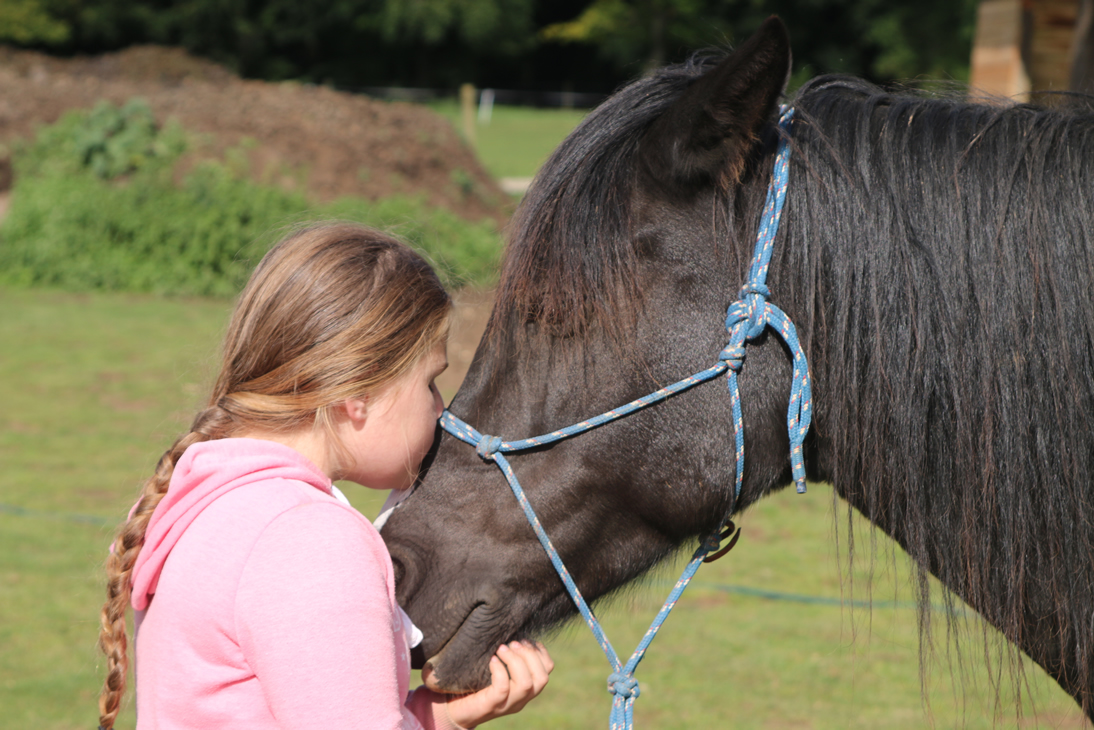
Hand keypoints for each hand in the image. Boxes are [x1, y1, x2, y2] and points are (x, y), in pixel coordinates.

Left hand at [434, 641, 553, 727]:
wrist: (453, 709)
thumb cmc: (473, 683)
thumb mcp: (495, 668)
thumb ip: (507, 655)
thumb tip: (511, 629)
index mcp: (525, 689)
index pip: (547, 671)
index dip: (541, 651)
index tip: (526, 639)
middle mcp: (520, 699)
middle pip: (541, 678)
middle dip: (530, 655)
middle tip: (511, 643)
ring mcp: (507, 705)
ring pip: (526, 685)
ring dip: (516, 661)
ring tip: (501, 648)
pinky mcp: (491, 706)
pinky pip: (503, 689)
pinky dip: (500, 670)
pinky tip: (491, 661)